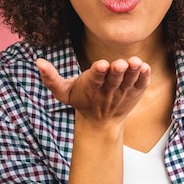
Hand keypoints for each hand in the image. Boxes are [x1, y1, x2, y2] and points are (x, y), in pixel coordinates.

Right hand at [36, 57, 150, 123]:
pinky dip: (144, 76)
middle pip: (114, 79)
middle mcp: (109, 89)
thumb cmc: (81, 100)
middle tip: (119, 63)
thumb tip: (38, 61)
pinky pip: (141, 84)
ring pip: (130, 81)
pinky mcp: (136, 92)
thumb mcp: (63, 92)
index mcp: (92, 86)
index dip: (98, 71)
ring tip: (136, 62)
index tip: (101, 64)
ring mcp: (124, 91)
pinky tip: (145, 67)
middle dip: (117, 71)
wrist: (101, 122)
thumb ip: (51, 78)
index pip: (96, 78)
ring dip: (133, 72)